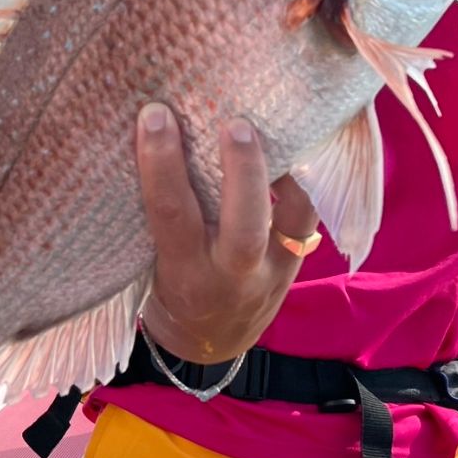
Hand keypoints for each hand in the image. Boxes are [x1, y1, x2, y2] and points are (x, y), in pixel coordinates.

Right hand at [135, 103, 317, 363]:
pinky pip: (307, 217)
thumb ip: (157, 211)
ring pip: (290, 220)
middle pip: (244, 223)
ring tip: (270, 126)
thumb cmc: (167, 288)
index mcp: (182, 273)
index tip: (153, 116)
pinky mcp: (296, 263)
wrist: (211, 341)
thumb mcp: (149, 260)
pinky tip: (285, 148)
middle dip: (241, 170)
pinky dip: (299, 180)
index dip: (161, 164)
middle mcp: (231, 274)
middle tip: (232, 122)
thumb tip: (152, 134)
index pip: (171, 214)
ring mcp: (272, 271)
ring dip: (284, 171)